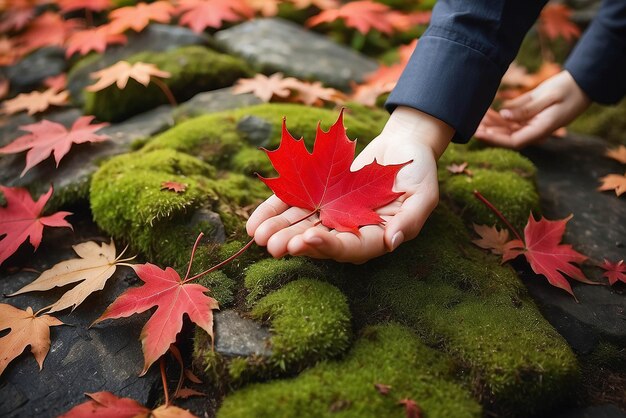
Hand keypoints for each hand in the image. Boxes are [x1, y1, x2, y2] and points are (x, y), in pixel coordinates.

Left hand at [246, 107, 453, 262]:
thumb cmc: (418, 170)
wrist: (403, 145)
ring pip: (301, 226)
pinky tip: (254, 221)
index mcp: (376, 235)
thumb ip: (411, 219)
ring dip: (279, 231)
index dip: (328, 245)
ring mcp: (332, 213)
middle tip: (272, 245)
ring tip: (257, 234)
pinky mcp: (319, 196)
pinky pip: (294, 206)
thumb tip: (393, 242)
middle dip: (295, 243)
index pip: (350, 247)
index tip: (307, 238)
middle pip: (320, 241)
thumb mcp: (423, 194)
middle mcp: (350, 228)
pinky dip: (274, 212)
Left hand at [475, 70, 589, 148]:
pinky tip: (485, 111)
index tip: (479, 133)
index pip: (513, 142)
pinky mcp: (528, 116)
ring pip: (506, 128)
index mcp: (541, 130)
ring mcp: (530, 124)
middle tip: (469, 124)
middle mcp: (534, 130)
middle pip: (506, 137)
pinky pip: (509, 120)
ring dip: (490, 124)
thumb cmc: (568, 90)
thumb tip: (503, 115)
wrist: (581, 85)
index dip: (495, 140)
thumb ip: (525, 108)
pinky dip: (497, 116)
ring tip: (474, 116)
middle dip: (488, 132)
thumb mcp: (548, 97)